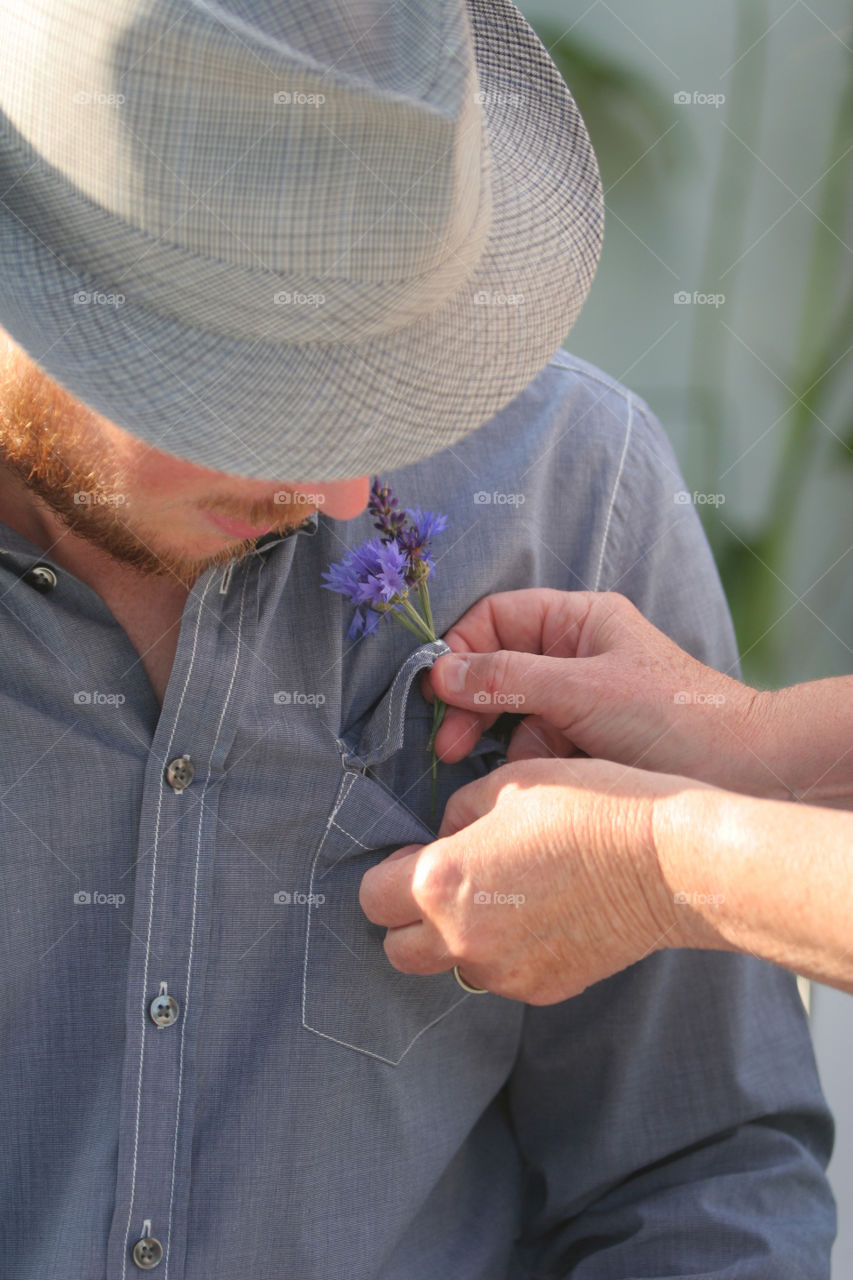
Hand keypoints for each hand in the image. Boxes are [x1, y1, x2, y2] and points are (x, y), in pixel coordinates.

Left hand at [359, 757, 714, 1003]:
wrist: (667, 862)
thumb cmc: (589, 807)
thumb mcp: (509, 784)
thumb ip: (458, 814)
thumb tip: (446, 834)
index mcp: (442, 881)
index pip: (373, 897)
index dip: (390, 872)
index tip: (417, 855)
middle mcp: (463, 939)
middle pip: (397, 950)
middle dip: (409, 918)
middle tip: (446, 883)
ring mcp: (505, 972)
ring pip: (451, 966)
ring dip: (459, 937)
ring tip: (503, 895)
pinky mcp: (544, 989)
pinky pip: (502, 975)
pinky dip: (506, 952)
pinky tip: (541, 913)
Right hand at [423, 589, 769, 795]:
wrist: (746, 772)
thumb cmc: (672, 716)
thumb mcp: (583, 691)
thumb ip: (509, 678)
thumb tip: (440, 672)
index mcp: (578, 620)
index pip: (497, 618)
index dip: (462, 649)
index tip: (438, 692)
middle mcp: (575, 653)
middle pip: (498, 666)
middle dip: (470, 702)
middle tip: (446, 744)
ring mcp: (580, 700)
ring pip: (513, 713)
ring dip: (496, 738)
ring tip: (482, 770)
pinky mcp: (586, 743)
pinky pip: (537, 747)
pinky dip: (526, 765)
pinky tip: (531, 785)